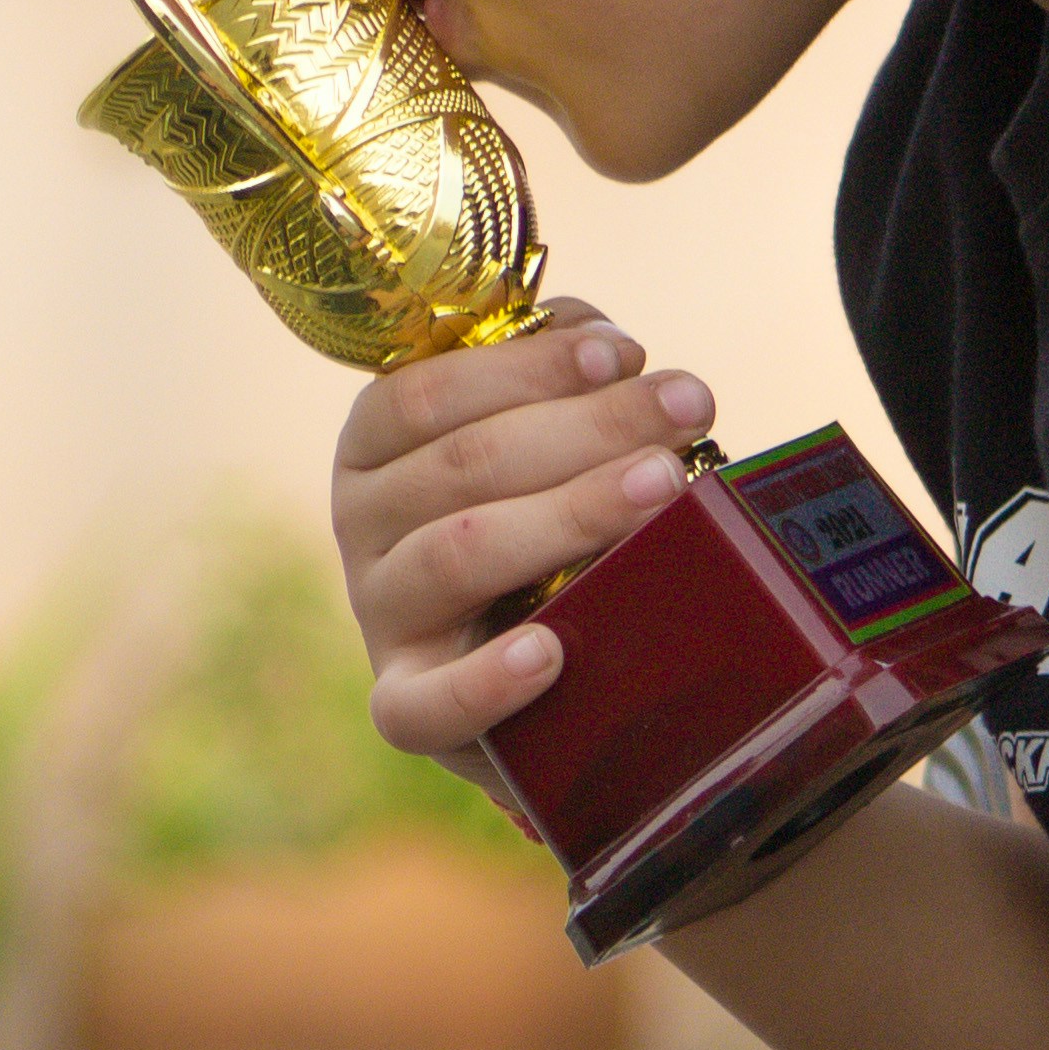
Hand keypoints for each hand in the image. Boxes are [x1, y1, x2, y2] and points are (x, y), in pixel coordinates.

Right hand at [329, 301, 716, 754]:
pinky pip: (426, 705)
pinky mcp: (406, 707)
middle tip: (688, 405)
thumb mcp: (539, 446)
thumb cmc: (539, 530)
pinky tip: (552, 653)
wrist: (531, 678)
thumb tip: (607, 342)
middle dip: (588, 426)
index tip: (626, 353)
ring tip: (665, 486)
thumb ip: (561, 384)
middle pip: (461, 463)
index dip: (528, 367)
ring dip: (569, 513)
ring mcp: (380, 617)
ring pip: (457, 555)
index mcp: (374, 446)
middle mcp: (360, 524)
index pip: (428, 392)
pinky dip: (487, 681)